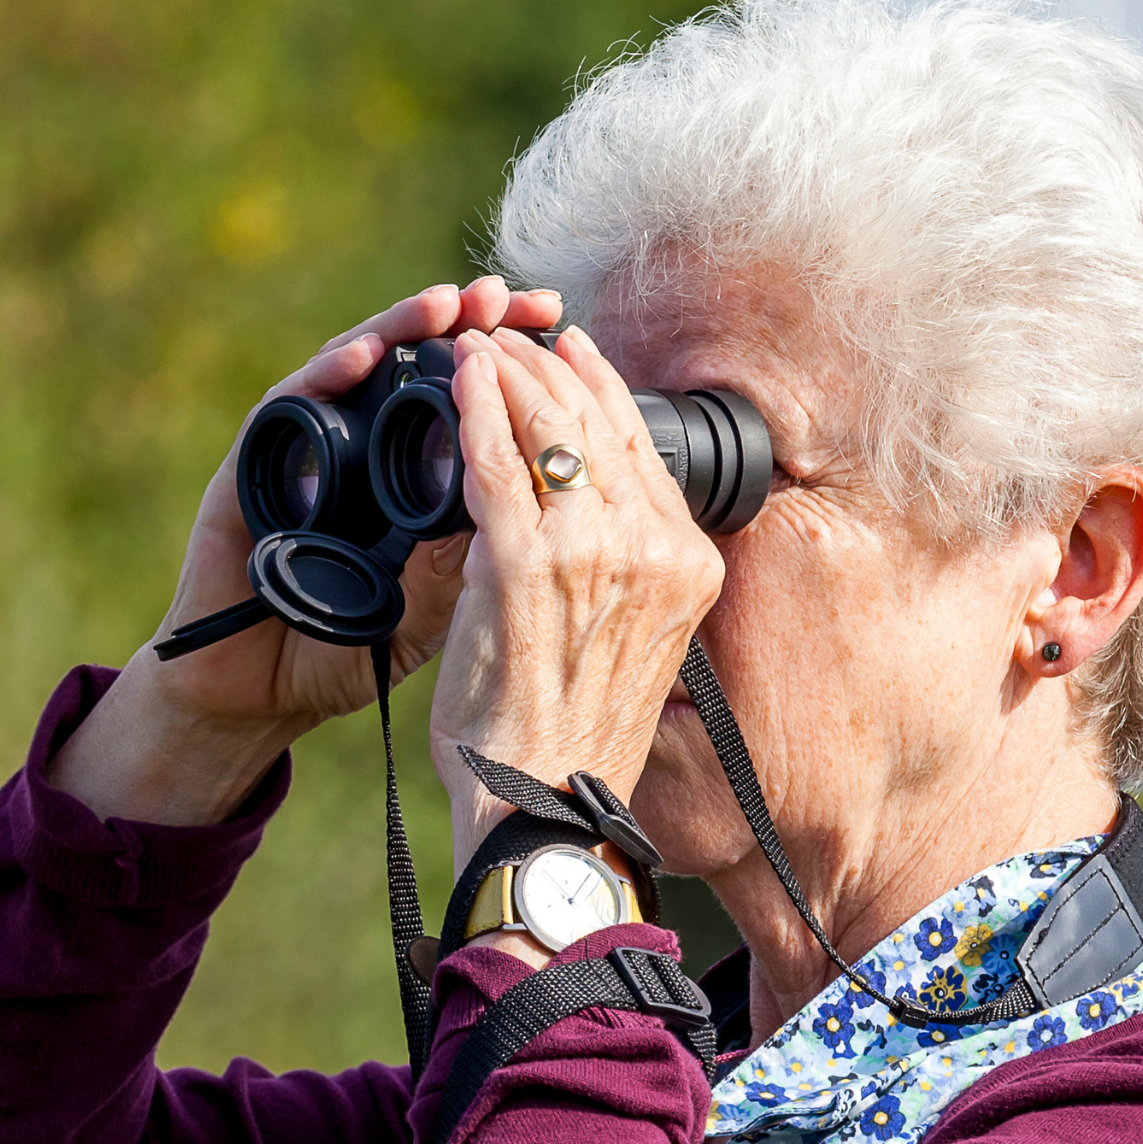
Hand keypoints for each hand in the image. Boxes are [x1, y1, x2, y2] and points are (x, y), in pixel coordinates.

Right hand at [51, 279, 560, 825]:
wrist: (256, 699)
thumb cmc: (341, 655)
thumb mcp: (432, 612)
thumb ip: (469, 558)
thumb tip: (530, 493)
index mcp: (415, 481)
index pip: (474, 403)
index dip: (520, 368)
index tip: (568, 334)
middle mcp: (363, 454)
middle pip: (423, 367)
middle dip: (476, 327)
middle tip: (517, 299)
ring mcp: (308, 455)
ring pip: (359, 368)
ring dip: (404, 328)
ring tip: (451, 303)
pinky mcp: (252, 469)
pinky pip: (289, 409)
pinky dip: (327, 377)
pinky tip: (364, 356)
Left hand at [425, 327, 726, 873]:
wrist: (545, 809)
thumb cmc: (571, 738)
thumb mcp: (628, 643)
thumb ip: (611, 571)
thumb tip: (568, 512)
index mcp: (685, 566)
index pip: (643, 449)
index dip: (600, 388)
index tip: (569, 352)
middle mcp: (653, 551)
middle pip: (599, 425)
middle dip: (548, 367)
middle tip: (508, 334)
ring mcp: (594, 556)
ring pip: (550, 432)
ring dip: (508, 376)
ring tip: (476, 343)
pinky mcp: (526, 569)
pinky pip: (497, 466)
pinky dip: (474, 412)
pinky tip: (457, 379)